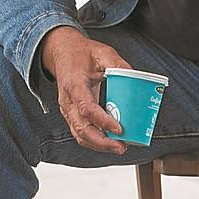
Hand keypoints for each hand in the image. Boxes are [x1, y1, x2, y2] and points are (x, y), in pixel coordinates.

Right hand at [41, 26, 130, 154]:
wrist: (61, 52)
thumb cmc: (80, 53)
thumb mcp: (102, 52)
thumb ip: (118, 65)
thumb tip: (137, 80)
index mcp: (74, 83)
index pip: (86, 107)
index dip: (103, 121)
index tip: (120, 128)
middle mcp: (67, 100)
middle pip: (81, 128)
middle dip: (102, 142)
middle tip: (122, 146)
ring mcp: (67, 109)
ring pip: (79, 134)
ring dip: (99, 145)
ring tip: (118, 147)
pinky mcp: (71, 114)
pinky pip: (80, 132)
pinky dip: (94, 141)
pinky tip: (109, 142)